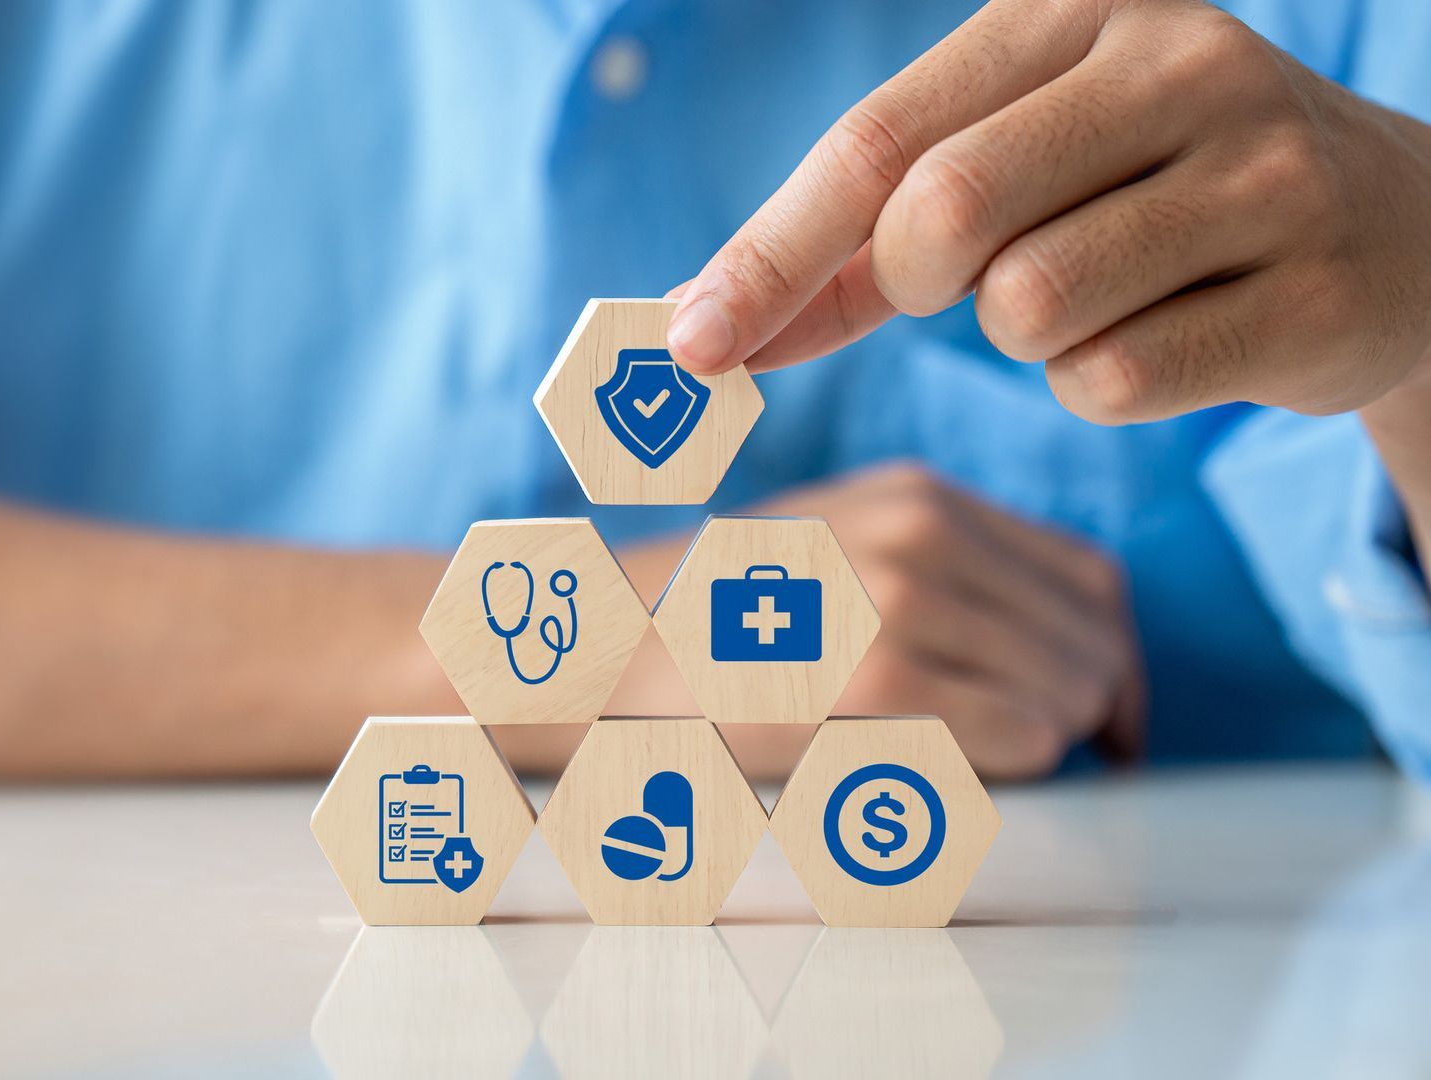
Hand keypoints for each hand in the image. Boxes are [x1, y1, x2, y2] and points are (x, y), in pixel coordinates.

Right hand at [617, 464, 1142, 779]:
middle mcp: (918, 531)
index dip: (1113, 653)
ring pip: (1066, 685)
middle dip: (1095, 703)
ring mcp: (898, 600)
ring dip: (1053, 736)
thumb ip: (939, 573)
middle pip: (1089, 630)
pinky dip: (1016, 762)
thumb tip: (1059, 648)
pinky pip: (1019, 733)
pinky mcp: (876, 680)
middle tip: (1075, 756)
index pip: (1085, 574)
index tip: (1108, 710)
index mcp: (914, 498)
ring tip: (1006, 759)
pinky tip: (966, 767)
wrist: (598, 655)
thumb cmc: (714, 628)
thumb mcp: (835, 554)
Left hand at [666, 0, 1430, 423]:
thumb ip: (860, 240)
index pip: (878, 141)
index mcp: (1076, 9)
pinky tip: (1167, 331)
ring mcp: (1262, 173)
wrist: (1382, 233)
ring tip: (1097, 290)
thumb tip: (709, 326)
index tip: (690, 342)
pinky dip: (1098, 385)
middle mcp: (1178, 64)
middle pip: (944, 214)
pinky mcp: (1309, 292)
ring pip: (1028, 309)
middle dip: (916, 282)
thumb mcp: (1013, 168)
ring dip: (1021, 336)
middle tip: (961, 283)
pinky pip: (1111, 383)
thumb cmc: (1142, 197)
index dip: (769, 253)